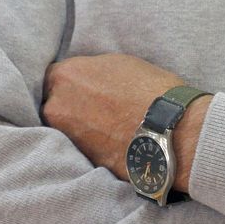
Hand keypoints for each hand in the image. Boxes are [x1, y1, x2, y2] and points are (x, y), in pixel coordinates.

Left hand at [43, 54, 192, 185]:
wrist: (170, 129)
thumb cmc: (151, 89)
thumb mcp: (118, 63)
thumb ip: (92, 71)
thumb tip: (87, 80)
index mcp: (64, 75)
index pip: (54, 78)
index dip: (70, 83)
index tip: (83, 88)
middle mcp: (57, 106)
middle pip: (55, 105)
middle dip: (70, 106)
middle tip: (96, 108)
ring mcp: (67, 135)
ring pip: (66, 130)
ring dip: (80, 128)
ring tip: (106, 126)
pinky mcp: (82, 160)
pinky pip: (82, 149)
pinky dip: (93, 146)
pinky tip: (112, 141)